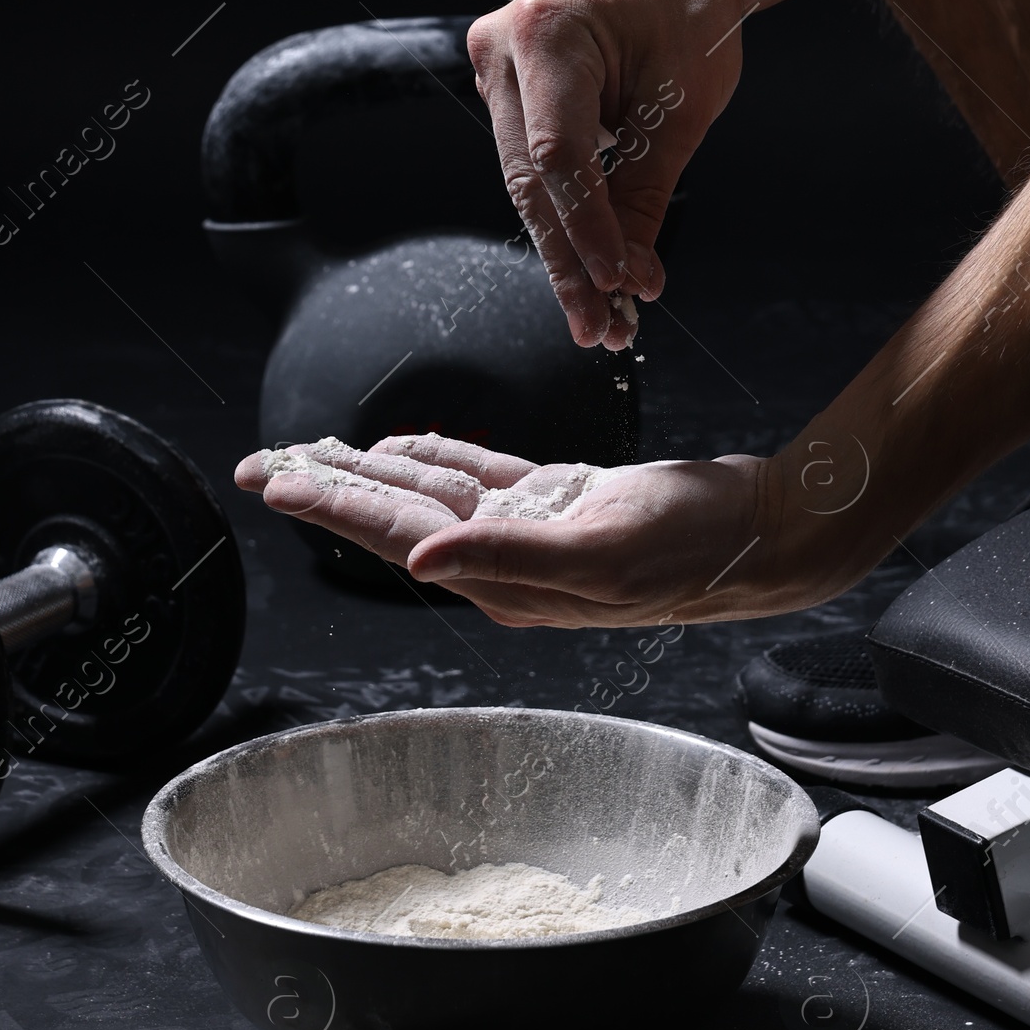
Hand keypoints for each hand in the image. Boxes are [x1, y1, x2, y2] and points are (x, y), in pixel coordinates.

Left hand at [236, 432, 826, 627]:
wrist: (766, 533)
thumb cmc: (694, 547)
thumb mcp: (600, 551)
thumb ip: (506, 556)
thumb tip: (421, 559)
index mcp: (507, 581)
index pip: (398, 536)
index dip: (332, 507)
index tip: (275, 481)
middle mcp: (509, 563)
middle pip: (398, 517)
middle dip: (327, 490)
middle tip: (262, 464)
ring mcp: (535, 532)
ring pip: (434, 494)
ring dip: (373, 472)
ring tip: (314, 452)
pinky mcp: (563, 503)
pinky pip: (484, 479)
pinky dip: (441, 459)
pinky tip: (403, 448)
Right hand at [466, 0, 745, 348]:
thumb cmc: (689, 14)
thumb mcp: (681, 107)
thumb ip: (647, 190)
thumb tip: (633, 278)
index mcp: (545, 31)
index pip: (559, 154)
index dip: (587, 228)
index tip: (618, 285)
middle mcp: (502, 45)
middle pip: (530, 179)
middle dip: (569, 260)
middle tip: (599, 328)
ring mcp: (495, 66)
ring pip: (526, 182)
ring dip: (565, 249)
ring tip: (599, 315)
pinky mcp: (506, 88)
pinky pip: (532, 164)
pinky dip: (565, 213)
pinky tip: (590, 269)